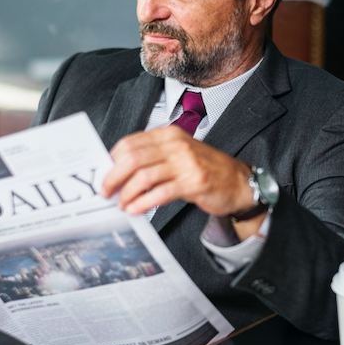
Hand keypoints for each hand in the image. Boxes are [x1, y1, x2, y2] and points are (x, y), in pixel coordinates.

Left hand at [102, 127, 264, 231]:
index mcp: (169, 135)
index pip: (130, 143)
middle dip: (113, 177)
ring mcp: (185, 163)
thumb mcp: (178, 155)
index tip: (104, 175)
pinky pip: (160, 193)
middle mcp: (176, 145)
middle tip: (105, 191)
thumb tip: (119, 171)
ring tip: (121, 204)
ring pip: (143, 176)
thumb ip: (153, 158)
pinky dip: (143, 203)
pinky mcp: (193, 182)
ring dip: (127, 193)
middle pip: (132, 158)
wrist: (239, 182)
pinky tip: (135, 210)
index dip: (112, 161)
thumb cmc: (206, 170)